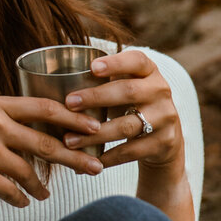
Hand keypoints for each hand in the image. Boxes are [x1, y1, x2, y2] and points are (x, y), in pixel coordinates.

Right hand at [0, 95, 104, 211]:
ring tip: (46, 194)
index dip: (73, 119)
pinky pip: (12, 191)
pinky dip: (20, 198)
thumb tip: (39, 131)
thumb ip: (4, 120)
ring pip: (30, 171)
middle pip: (46, 142)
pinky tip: (23, 201)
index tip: (96, 127)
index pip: (44, 108)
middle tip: (96, 167)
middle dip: (76, 157)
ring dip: (42, 186)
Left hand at [62, 48, 184, 175]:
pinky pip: (132, 151)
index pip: (137, 60)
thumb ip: (103, 79)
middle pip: (128, 92)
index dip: (116, 63)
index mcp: (149, 71)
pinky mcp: (164, 142)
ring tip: (69, 140)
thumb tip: (55, 80)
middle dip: (96, 97)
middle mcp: (160, 91)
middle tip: (69, 103)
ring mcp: (165, 117)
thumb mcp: (125, 85)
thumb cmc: (132, 104)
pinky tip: (89, 160)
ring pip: (127, 126)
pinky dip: (108, 157)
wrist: (166, 137)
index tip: (92, 68)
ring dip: (95, 134)